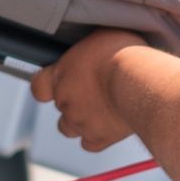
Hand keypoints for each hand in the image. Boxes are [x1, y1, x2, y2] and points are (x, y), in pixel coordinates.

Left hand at [30, 28, 147, 151]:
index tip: (56, 84)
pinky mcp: (99, 138)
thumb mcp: (101, 37)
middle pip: (60, 106)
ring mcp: (80, 122)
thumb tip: (93, 47)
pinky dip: (98, 136)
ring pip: (69, 128)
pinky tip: (111, 125)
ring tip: (102, 110)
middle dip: (74, 100)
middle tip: (95, 90)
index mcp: (60, 74)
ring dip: (80, 120)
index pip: (39, 86)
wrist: (140, 82)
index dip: (46, 86)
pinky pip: (90, 143)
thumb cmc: (124, 53)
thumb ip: (88, 49)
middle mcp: (65, 101)